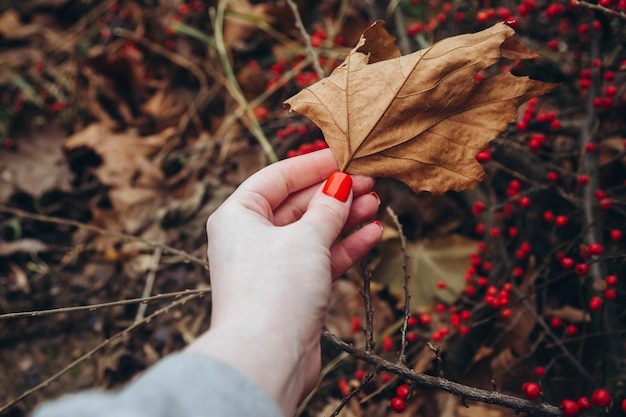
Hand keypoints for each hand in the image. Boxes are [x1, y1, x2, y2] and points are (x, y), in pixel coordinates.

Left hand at [187, 149, 381, 414]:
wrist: (267, 358)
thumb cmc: (276, 288)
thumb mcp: (306, 237)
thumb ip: (327, 207)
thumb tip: (341, 184)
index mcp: (238, 215)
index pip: (277, 177)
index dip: (312, 164)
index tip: (344, 154)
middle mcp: (250, 238)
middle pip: (297, 204)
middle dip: (334, 193)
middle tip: (370, 180)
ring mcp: (271, 266)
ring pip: (312, 232)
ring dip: (344, 218)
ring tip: (376, 202)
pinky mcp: (290, 290)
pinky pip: (319, 258)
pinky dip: (344, 247)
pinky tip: (373, 233)